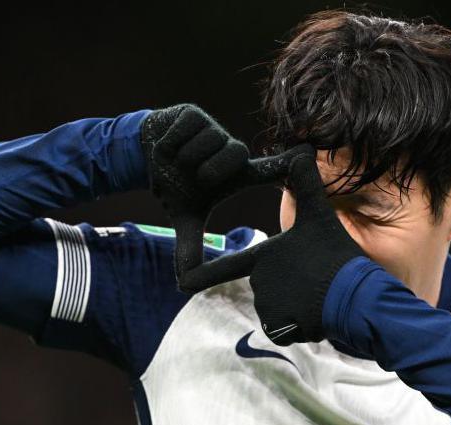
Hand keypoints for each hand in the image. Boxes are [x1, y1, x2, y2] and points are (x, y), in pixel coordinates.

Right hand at [141, 104, 299, 280]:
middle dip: (207, 169)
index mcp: (235, 173)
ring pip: (207, 141)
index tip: (304, 159)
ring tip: (177, 162)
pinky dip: (170, 143)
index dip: (284, 167)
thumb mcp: (184, 215)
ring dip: (183, 156)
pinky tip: (167, 147)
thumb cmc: (175, 183)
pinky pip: (186, 128)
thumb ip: (188, 245)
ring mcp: (214, 129)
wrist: (145, 154)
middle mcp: (230, 150)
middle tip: (193, 176)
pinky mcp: (195, 114)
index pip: (267, 170)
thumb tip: (184, 283)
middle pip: (232, 155)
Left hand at [179, 145, 364, 344]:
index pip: (227, 266)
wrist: (353, 296)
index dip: (201, 275)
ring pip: (277, 308)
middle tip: (314, 280)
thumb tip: (303, 150)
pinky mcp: (279, 328)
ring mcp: (267, 307)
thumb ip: (307, 185)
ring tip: (317, 297)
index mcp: (263, 257)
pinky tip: (316, 315)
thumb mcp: (320, 215)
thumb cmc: (335, 254)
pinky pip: (284, 328)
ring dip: (295, 307)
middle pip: (269, 286)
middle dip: (290, 287)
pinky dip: (299, 325)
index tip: (182, 282)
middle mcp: (258, 282)